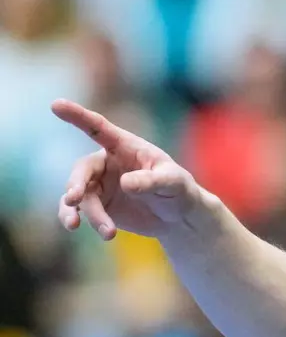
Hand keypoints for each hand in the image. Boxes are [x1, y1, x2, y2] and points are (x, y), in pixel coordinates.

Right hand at [53, 99, 204, 239]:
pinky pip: (78, 210)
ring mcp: (98, 184)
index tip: (56, 104)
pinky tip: (81, 229)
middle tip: (74, 199)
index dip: (78, 116)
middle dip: (75, 184)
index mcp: (125, 147)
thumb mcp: (173, 182)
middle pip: (82, 170)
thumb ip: (151, 180)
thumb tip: (125, 182)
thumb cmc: (179, 189)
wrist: (178, 216)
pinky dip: (76, 219)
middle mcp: (107, 163)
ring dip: (86, 213)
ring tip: (108, 231)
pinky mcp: (96, 205)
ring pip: (79, 196)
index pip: (99, 128)